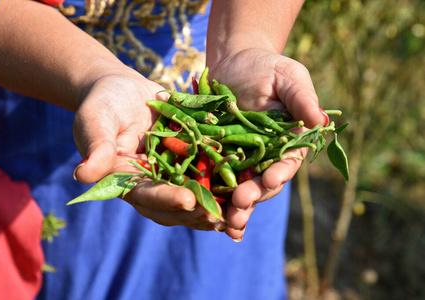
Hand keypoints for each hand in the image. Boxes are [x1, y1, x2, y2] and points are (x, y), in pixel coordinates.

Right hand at [72, 73, 225, 230]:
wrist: (122, 90)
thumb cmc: (103, 103)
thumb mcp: (96, 120)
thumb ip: (95, 147)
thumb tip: (83, 176)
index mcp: (127, 180)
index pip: (145, 195)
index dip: (166, 199)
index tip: (188, 199)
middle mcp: (151, 183)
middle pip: (173, 206)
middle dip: (197, 211)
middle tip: (221, 215)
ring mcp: (171, 174)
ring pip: (194, 196)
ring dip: (215, 206)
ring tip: (238, 211)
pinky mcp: (188, 160)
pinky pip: (206, 175)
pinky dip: (223, 183)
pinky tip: (245, 187)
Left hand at [209, 49, 328, 239]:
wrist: (232, 63)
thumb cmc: (265, 66)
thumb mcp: (288, 75)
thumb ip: (302, 98)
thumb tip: (322, 122)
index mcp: (287, 141)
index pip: (286, 163)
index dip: (279, 173)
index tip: (270, 180)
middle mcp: (265, 156)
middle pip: (262, 183)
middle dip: (252, 196)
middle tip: (239, 205)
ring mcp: (240, 159)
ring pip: (238, 188)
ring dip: (232, 207)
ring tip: (223, 221)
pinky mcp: (216, 157)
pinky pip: (213, 179)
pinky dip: (210, 196)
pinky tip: (204, 213)